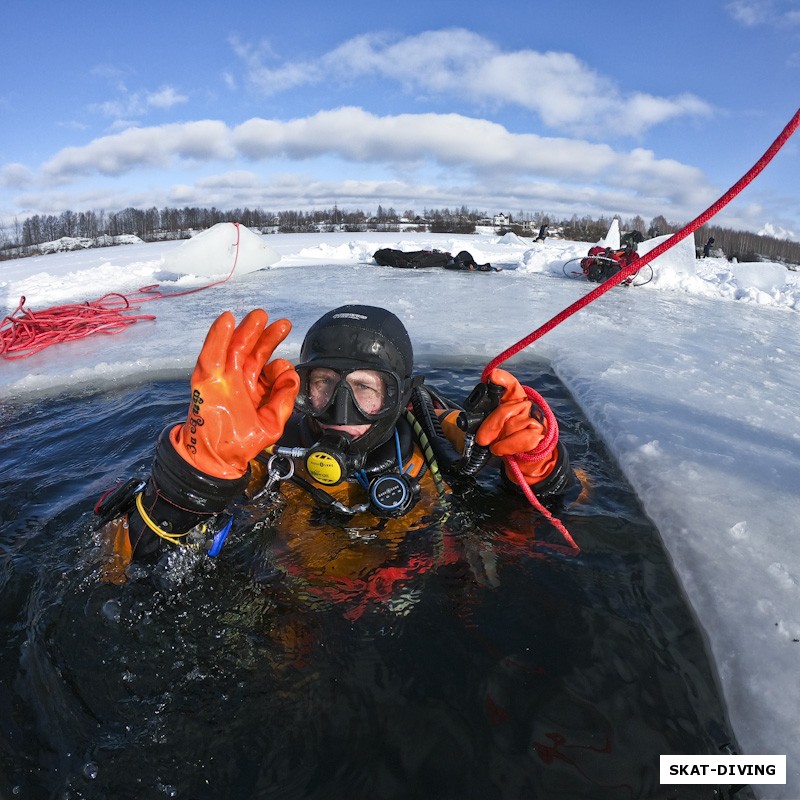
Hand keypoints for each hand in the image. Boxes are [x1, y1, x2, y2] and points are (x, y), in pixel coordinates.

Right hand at [171, 309, 298, 477]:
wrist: (213, 461)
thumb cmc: (238, 445)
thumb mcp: (271, 425)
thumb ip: (284, 401)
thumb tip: (292, 377)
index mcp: (255, 391)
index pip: (268, 370)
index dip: (278, 366)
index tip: (283, 369)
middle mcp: (239, 382)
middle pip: (253, 353)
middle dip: (266, 337)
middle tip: (280, 324)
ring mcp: (222, 379)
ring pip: (234, 348)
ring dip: (246, 331)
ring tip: (259, 316)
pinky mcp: (206, 380)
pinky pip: (211, 354)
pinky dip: (217, 337)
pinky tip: (227, 320)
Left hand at [475, 368, 558, 485]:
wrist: (522, 460)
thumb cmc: (503, 440)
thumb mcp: (490, 429)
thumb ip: (483, 421)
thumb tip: (472, 426)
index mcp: (512, 400)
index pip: (510, 385)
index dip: (502, 379)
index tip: (493, 376)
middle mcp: (525, 406)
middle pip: (506, 409)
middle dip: (491, 425)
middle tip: (481, 439)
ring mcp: (534, 419)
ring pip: (514, 425)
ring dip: (501, 439)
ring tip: (495, 446)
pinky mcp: (540, 434)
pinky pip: (524, 438)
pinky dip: (509, 446)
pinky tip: (501, 449)